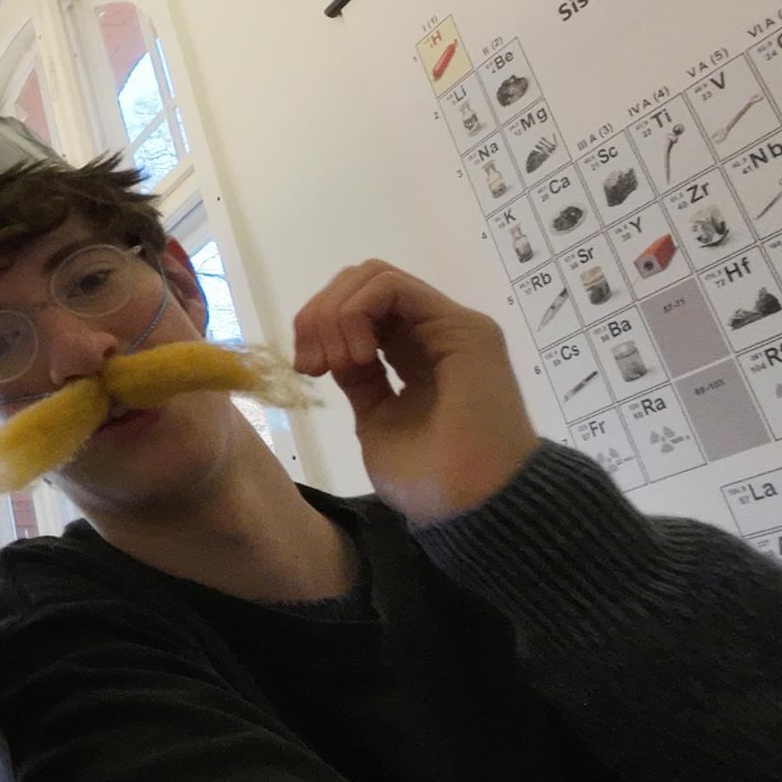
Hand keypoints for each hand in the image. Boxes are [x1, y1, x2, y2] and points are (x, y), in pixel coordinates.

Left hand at [291, 261, 540, 523]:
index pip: (356, 311)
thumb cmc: (431, 482)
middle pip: (358, 284)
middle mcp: (432, 333)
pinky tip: (358, 356)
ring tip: (337, 363)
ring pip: (372, 276)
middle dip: (319, 315)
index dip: (316, 327)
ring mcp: (448, 326)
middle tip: (313, 364)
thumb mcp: (377, 421)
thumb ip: (360, 382)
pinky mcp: (461, 326)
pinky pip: (391, 286)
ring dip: (335, 312)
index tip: (305, 369)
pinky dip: (356, 311)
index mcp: (413, 357)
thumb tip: (334, 353)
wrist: (475, 505)